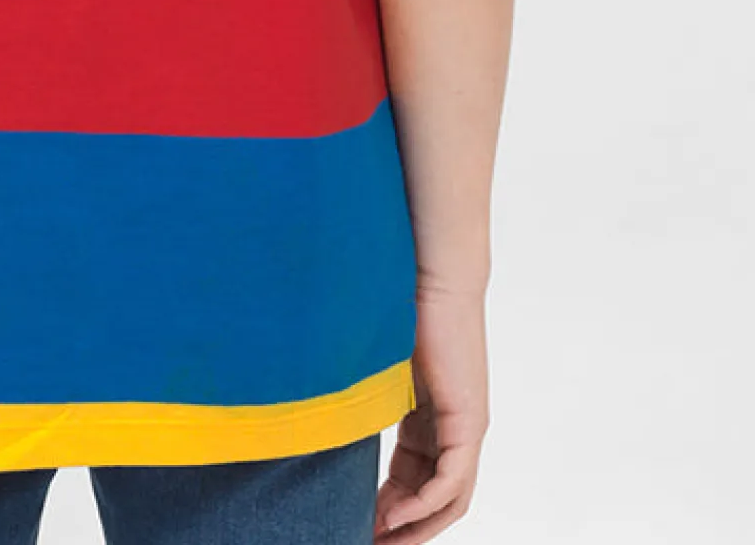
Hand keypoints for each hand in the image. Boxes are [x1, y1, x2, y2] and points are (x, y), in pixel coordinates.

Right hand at [375, 282, 488, 540]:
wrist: (430, 272)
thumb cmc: (400, 304)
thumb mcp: (376, 365)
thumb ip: (363, 396)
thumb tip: (322, 412)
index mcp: (434, 416)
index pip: (420, 479)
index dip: (392, 508)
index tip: (361, 522)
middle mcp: (456, 428)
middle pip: (437, 499)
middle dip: (403, 527)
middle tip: (368, 542)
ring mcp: (466, 427)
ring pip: (448, 499)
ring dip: (414, 525)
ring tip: (378, 539)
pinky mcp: (468, 421)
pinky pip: (450, 482)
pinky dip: (423, 505)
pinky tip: (393, 514)